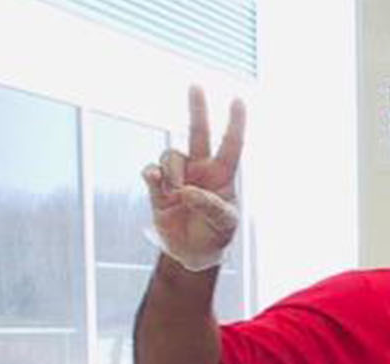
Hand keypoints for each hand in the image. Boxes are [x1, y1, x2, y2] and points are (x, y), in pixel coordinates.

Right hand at [142, 86, 244, 271]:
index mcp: (222, 175)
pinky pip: (151, 172)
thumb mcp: (223, 223)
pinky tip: (156, 181)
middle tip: (196, 85)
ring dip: (174, 173)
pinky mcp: (158, 188)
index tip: (238, 100)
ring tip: (178, 196)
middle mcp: (200, 170)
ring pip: (171, 156)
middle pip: (198, 133)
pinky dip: (153, 176)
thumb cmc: (215, 234)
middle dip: (197, 110)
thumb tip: (186, 190)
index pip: (231, 144)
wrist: (193, 252)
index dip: (235, 123)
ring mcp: (178, 177)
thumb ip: (209, 205)